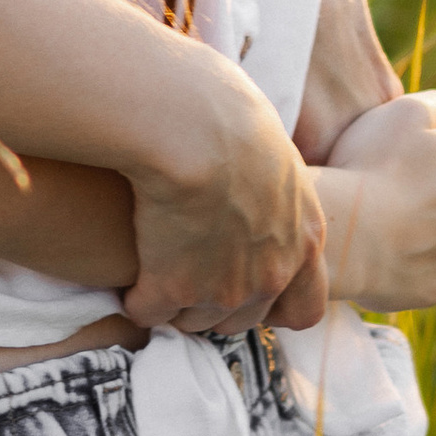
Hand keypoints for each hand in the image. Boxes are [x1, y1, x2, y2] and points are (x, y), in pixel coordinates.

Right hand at [123, 58, 327, 335]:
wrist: (191, 126)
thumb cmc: (229, 114)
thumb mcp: (275, 152)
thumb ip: (275, 186)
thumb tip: (257, 176)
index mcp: (305, 241)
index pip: (306, 310)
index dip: (276, 306)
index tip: (250, 286)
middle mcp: (271, 275)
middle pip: (242, 321)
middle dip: (215, 304)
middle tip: (189, 272)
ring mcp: (223, 289)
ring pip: (194, 322)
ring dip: (175, 303)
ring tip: (154, 272)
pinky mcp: (173, 289)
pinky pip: (149, 312)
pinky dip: (137, 298)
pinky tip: (129, 278)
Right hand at [313, 92, 435, 308]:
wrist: (341, 237)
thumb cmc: (370, 166)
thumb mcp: (405, 110)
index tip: (416, 138)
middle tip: (389, 176)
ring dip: (422, 218)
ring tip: (377, 214)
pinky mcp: (434, 288)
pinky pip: (425, 266)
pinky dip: (407, 255)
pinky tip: (376, 246)